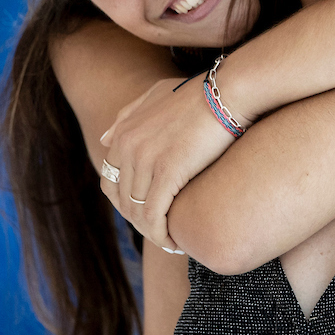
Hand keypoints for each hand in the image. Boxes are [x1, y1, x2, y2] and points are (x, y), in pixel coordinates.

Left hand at [98, 74, 235, 251]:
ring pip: (138, 211)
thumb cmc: (200, 93)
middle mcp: (128, 146)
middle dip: (138, 220)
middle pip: (123, 200)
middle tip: (160, 231)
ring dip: (153, 232)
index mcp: (123, 133)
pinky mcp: (168, 172)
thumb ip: (128, 115)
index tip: (146, 212)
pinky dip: (162, 234)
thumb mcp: (155, 95)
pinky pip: (154, 215)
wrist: (228, 91)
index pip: (110, 181)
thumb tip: (105, 138)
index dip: (125, 202)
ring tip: (171, 240)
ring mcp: (146, 159)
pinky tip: (177, 243)